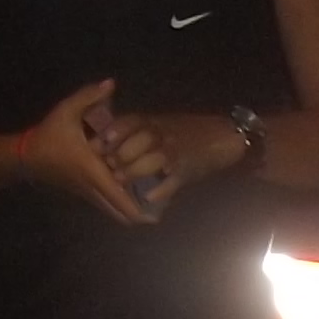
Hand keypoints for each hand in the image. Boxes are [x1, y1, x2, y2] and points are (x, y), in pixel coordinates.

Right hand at [16, 80, 163, 226]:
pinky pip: (105, 204)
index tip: (157, 216)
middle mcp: (92, 187)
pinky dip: (119, 204)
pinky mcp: (83, 191)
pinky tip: (131, 192)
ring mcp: (87, 192)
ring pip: (112, 211)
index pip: (119, 198)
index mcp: (93, 171)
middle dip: (139, 215)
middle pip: (119, 213)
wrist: (27, 155)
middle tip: (158, 210)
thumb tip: (111, 83)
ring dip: (129, 210)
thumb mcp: (67, 110)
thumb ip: (89, 96)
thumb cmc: (49, 135)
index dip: (138, 211)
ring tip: (149, 202)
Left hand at [94, 108, 251, 214]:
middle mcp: (161, 134)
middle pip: (137, 143)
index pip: (128, 123)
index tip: (96, 145)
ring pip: (152, 161)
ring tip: (120, 181)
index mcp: (151, 121)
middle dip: (120, 156)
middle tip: (106, 167)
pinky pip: (171, 181)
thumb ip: (136, 130)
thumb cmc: (185, 130)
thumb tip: (104, 143)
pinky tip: (147, 197)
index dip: (111, 134)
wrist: (222, 136)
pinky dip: (159, 190)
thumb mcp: (159, 123)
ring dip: (134, 171)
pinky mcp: (186, 171)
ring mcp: (174, 152)